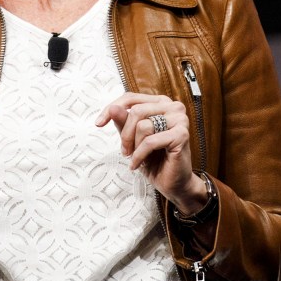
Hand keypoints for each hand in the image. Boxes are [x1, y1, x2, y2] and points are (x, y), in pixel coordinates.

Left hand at [94, 93, 207, 212]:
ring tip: (135, 157)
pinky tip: (137, 165)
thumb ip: (123, 122)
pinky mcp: (182, 135)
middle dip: (125, 134)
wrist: (172, 182)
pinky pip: (150, 141)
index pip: (131, 97)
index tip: (98, 124)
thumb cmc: (154, 159)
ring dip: (134, 146)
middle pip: (136, 111)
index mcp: (161, 102)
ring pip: (143, 126)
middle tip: (125, 151)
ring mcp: (180, 119)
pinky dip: (140, 155)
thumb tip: (113, 108)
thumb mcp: (132, 139)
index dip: (112, 109)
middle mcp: (173, 106)